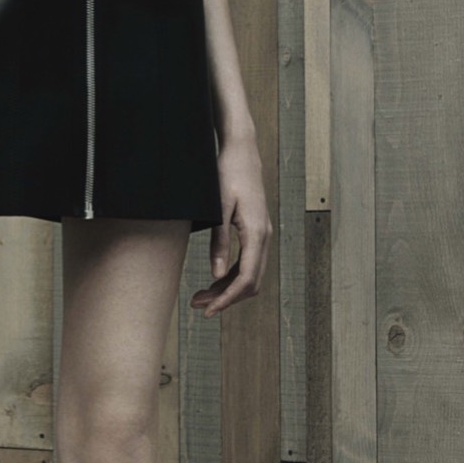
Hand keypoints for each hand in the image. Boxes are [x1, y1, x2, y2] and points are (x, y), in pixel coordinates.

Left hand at [189, 129, 269, 316]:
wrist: (242, 152)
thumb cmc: (227, 174)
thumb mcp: (218, 208)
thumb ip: (219, 242)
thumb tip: (217, 274)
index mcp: (256, 232)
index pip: (246, 279)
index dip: (227, 299)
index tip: (208, 310)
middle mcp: (264, 236)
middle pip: (251, 282)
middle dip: (226, 298)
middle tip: (198, 306)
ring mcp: (263, 234)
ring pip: (251, 274)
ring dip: (228, 289)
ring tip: (201, 296)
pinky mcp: (257, 231)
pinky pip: (249, 262)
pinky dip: (233, 275)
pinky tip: (215, 279)